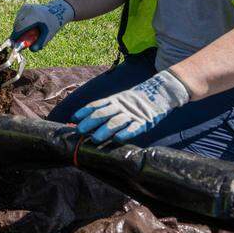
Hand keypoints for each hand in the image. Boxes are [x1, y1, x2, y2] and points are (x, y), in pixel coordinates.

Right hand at [10, 0, 73, 51]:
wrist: (57, 11)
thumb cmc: (52, 25)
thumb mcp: (48, 35)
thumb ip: (40, 43)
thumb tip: (30, 49)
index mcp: (35, 16)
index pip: (20, 27)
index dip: (15, 37)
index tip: (13, 45)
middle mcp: (28, 10)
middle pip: (17, 25)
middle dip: (17, 35)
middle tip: (19, 42)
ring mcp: (25, 7)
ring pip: (17, 22)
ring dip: (18, 30)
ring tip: (26, 34)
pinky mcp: (24, 7)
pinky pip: (18, 19)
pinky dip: (20, 25)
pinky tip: (28, 27)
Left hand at [72, 70, 190, 143]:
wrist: (160, 93)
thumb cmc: (136, 101)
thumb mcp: (120, 100)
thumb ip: (107, 108)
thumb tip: (87, 119)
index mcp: (114, 100)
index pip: (96, 105)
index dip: (84, 112)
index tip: (73, 118)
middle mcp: (121, 106)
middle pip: (103, 114)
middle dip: (90, 122)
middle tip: (79, 131)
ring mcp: (132, 114)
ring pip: (116, 122)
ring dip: (104, 130)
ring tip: (94, 139)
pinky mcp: (145, 122)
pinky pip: (134, 128)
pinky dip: (126, 133)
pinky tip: (118, 139)